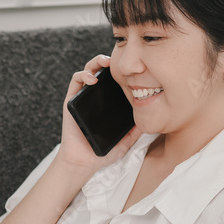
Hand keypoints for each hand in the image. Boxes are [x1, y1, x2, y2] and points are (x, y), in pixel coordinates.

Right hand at [57, 54, 141, 175]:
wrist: (83, 162)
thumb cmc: (102, 152)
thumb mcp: (126, 140)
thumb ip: (137, 129)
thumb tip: (151, 117)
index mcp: (108, 103)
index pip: (116, 80)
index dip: (123, 71)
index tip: (135, 67)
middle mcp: (95, 97)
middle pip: (103, 71)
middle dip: (110, 61)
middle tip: (120, 60)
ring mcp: (83, 97)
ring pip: (89, 70)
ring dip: (96, 62)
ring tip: (106, 63)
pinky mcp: (71, 100)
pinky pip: (76, 80)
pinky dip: (84, 74)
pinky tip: (93, 79)